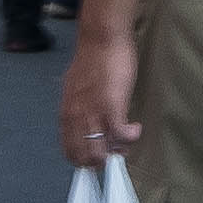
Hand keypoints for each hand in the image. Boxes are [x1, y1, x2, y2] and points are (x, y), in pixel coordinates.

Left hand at [63, 30, 138, 170]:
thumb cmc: (92, 62)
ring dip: (118, 151)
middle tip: (118, 151)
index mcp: (66, 113)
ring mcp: (92, 112)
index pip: (69, 149)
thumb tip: (90, 124)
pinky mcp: (111, 105)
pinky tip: (135, 128)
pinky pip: (121, 134)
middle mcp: (75, 116)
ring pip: (100, 150)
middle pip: (84, 155)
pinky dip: (130, 137)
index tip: (99, 158)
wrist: (100, 40)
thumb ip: (80, 108)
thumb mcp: (77, 90)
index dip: (85, 159)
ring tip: (127, 139)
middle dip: (102, 161)